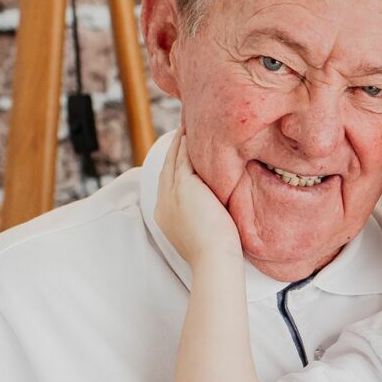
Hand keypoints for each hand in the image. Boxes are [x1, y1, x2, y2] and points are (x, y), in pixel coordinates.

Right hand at [154, 131, 242, 270]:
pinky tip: (193, 130)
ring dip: (181, 140)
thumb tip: (216, 210)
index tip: (183, 151)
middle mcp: (164, 202)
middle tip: (183, 129)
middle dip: (175, 148)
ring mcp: (171, 193)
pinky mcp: (184, 185)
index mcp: (166, 215)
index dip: (175, 165)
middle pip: (167, 166)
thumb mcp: (204, 231)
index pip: (169, 183)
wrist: (215, 259)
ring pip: (174, 159)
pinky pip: (184, 156)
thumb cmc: (218, 254)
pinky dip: (188, 142)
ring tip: (189, 122)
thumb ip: (203, 216)